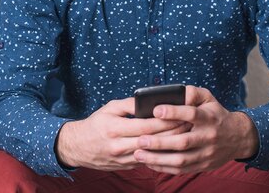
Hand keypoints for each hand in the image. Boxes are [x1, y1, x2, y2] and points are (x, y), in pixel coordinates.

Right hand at [55, 97, 190, 170]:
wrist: (78, 147)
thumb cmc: (95, 124)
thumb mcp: (109, 109)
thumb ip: (128, 104)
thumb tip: (147, 101)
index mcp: (115, 128)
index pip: (147, 125)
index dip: (167, 122)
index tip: (181, 115)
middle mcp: (120, 146)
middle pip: (153, 141)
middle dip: (174, 133)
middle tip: (189, 126)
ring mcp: (123, 159)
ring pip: (153, 154)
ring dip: (170, 146)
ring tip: (185, 137)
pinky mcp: (127, 167)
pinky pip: (147, 161)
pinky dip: (161, 154)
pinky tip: (172, 148)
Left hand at [134, 85, 258, 174]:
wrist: (238, 137)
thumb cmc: (215, 114)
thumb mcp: (208, 98)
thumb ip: (192, 93)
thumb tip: (177, 93)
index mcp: (208, 117)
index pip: (191, 114)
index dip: (173, 112)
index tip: (155, 110)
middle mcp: (208, 137)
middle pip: (183, 142)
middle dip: (160, 142)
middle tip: (140, 140)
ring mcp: (206, 153)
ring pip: (181, 159)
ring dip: (158, 159)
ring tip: (139, 154)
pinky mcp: (203, 165)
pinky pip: (182, 170)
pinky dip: (164, 168)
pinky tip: (150, 163)